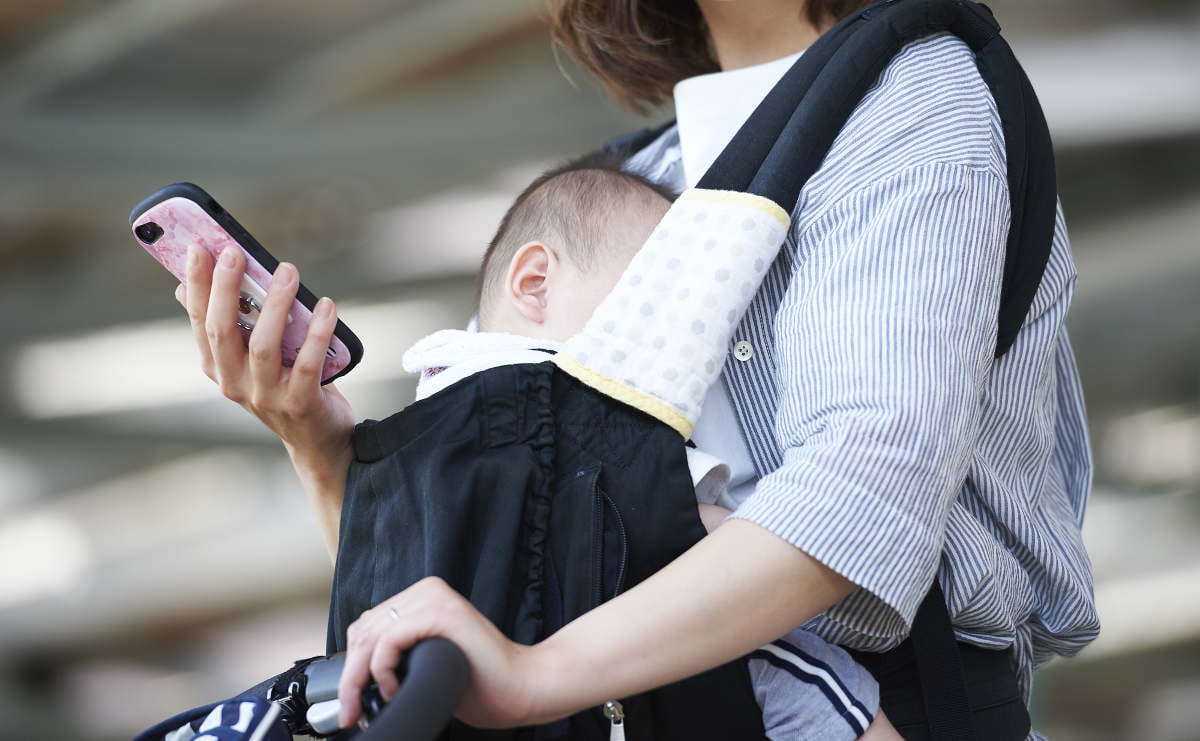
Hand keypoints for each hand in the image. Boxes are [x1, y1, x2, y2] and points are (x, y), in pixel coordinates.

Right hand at [177, 246, 355, 550]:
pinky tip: (326, 306)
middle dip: (226, 289)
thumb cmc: (286, 386)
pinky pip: (307, 364)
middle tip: (235, 252)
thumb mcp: (251, 359)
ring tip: (287, 270)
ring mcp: (266, 396)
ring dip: (274, 305)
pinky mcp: (299, 404)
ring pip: (263, 346)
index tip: (198, 248)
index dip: (197, 286)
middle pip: (223, 331)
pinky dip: (316, 333)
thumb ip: (230, 327)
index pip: (200, 322)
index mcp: (219, 368)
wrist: (318, 440)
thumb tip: (187, 288)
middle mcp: (235, 384)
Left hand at [337, 577, 536, 730]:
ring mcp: (434, 599)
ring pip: (371, 636)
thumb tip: (355, 680)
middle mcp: (426, 591)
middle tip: (352, 712)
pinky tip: (392, 688)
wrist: (520, 688)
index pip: (366, 627)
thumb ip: (398, 655)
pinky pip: (389, 640)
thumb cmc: (479, 683)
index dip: (352, 666)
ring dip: (361, 678)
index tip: (351, 702)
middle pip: (364, 631)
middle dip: (351, 676)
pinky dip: (381, 668)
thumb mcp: (426, 663)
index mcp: (422, 598)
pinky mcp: (441, 614)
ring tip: (372, 705)